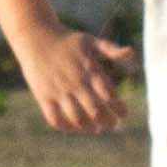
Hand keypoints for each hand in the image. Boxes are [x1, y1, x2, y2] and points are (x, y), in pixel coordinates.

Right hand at [18, 26, 132, 132]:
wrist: (36, 37)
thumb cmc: (68, 41)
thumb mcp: (91, 41)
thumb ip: (111, 49)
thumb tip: (130, 52)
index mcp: (89, 70)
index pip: (109, 95)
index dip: (119, 108)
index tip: (123, 114)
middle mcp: (76, 82)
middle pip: (96, 111)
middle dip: (108, 122)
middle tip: (113, 124)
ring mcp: (59, 91)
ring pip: (77, 119)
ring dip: (89, 128)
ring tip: (96, 129)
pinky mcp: (44, 97)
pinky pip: (55, 119)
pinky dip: (66, 127)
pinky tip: (74, 127)